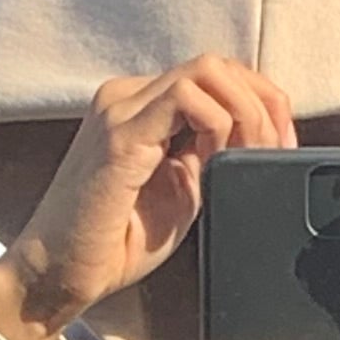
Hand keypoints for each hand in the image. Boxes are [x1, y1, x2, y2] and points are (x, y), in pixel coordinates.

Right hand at [0, 56, 293, 339]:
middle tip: (279, 150)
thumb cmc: (112, 244)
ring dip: (246, 111)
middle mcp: (129, 97)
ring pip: (207, 71)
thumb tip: (254, 140)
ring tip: (254, 155)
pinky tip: (220, 160)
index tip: (281, 147)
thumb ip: (210, 158)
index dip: (260, 103)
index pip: (215, 78)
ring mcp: (121, 109)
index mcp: (143, 108)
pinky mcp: (119, 134)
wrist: (57, 275)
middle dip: (263, 101)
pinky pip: (186, 99)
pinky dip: (219, 124)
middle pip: (217, 65)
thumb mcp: (182, 194)